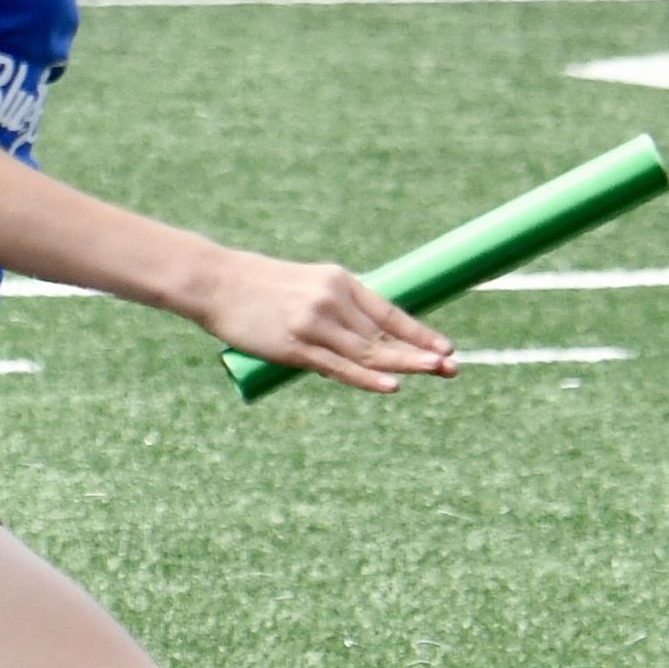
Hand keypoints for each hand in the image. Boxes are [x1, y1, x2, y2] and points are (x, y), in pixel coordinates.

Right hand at [192, 248, 454, 394]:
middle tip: (453, 368)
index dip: (419, 332)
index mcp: (339, 281)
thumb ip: (332, 314)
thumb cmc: (256, 288)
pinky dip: (368, 379)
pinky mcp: (295, 345)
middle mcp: (332, 299)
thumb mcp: (304, 288)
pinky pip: (340, 367)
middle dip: (421, 352)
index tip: (446, 347)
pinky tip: (392, 387)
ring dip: (404, 366)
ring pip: (368, 352)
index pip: (388, 311)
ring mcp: (315, 323)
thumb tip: (354, 352)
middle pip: (385, 334)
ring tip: (437, 374)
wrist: (215, 283)